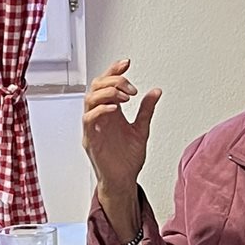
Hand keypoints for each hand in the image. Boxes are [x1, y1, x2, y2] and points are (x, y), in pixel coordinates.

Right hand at [82, 58, 158, 237]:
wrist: (124, 181)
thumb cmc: (127, 159)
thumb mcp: (141, 129)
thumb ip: (146, 110)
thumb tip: (155, 92)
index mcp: (110, 112)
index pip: (106, 84)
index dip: (114, 71)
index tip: (127, 63)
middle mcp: (100, 117)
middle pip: (96, 87)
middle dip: (113, 81)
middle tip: (131, 87)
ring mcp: (94, 128)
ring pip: (90, 100)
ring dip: (107, 93)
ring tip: (124, 96)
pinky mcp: (91, 140)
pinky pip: (89, 120)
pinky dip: (100, 110)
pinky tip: (114, 108)